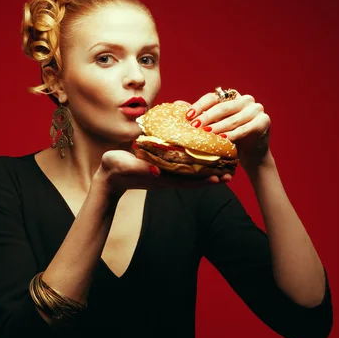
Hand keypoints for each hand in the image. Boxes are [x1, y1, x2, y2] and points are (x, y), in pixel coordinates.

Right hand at [94, 150, 220, 196]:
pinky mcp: (160, 168)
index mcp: (159, 177)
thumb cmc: (115, 168)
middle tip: (230, 174)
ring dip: (206, 169)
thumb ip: (140, 167)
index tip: (219, 179)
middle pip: (192, 179)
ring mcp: (164, 174)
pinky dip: (193, 163)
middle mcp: (165, 177)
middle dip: (211, 176)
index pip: (185, 181)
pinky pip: (181, 166)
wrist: (108, 176)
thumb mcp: (126, 165)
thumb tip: (158, 169)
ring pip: (189, 173)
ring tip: (223, 166)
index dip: (202, 181)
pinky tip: (201, 156)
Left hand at [176, 90, 270, 169]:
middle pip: (223, 106)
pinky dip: (234, 134)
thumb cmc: (229, 138)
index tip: (188, 117)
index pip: (213, 97)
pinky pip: (247, 128)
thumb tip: (176, 104)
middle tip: (195, 127)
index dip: (199, 106)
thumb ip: (198, 115)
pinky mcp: (264, 121)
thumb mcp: (213, 126)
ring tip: (207, 134)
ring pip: (233, 118)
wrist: (250, 154)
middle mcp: (245, 99)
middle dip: (207, 117)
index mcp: (231, 96)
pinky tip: (225, 140)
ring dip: (219, 127)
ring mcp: (256, 109)